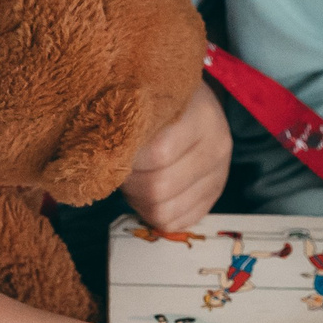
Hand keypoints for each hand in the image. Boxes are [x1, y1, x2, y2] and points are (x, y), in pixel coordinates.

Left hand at [121, 84, 231, 230]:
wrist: (191, 102)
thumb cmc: (159, 99)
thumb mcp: (146, 99)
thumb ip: (131, 125)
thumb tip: (104, 160)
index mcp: (202, 116)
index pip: (158, 154)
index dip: (127, 159)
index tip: (113, 150)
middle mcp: (218, 147)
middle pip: (160, 188)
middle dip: (130, 184)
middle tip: (121, 169)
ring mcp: (219, 175)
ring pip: (164, 212)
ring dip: (139, 201)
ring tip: (135, 179)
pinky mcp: (214, 196)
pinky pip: (175, 223)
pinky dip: (153, 215)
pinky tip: (149, 193)